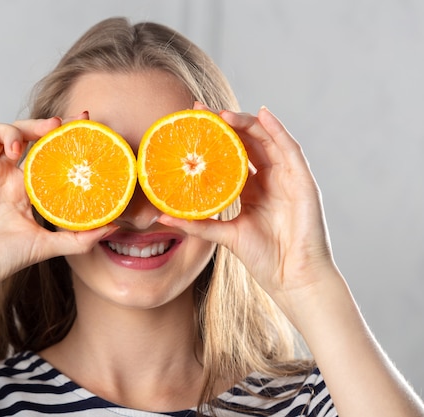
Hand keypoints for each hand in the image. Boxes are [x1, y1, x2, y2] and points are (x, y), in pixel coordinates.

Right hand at [0, 117, 115, 311]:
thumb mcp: (46, 246)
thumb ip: (80, 237)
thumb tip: (116, 227)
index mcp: (23, 188)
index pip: (45, 153)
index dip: (61, 136)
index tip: (83, 123)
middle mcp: (2, 174)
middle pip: (24, 135)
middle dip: (40, 125)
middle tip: (56, 126)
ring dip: (10, 130)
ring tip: (17, 147)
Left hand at [158, 106, 336, 314]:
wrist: (292, 278)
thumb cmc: (263, 258)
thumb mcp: (224, 235)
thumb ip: (197, 224)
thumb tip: (161, 215)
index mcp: (252, 190)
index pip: (231, 156)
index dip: (213, 139)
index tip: (190, 124)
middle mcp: (270, 180)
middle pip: (247, 143)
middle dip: (225, 125)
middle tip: (201, 111)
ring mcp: (287, 179)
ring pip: (266, 141)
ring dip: (246, 124)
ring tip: (223, 114)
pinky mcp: (303, 181)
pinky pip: (290, 149)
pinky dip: (277, 130)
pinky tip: (262, 114)